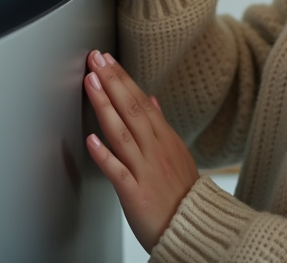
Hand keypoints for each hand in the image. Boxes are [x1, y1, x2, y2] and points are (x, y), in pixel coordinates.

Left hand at [84, 50, 199, 252]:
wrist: (196, 228)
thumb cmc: (182, 193)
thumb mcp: (176, 152)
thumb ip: (160, 124)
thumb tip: (150, 98)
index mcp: (164, 139)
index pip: (140, 101)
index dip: (122, 79)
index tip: (107, 60)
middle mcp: (155, 150)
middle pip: (131, 109)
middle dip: (112, 82)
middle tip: (96, 60)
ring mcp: (145, 170)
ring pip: (123, 133)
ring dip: (105, 106)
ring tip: (91, 84)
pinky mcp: (135, 193)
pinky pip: (118, 172)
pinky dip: (104, 155)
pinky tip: (91, 140)